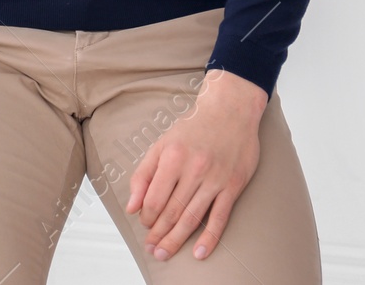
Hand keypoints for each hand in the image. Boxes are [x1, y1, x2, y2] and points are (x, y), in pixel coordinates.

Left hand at [124, 69, 267, 261]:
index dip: (146, 216)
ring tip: (165, 253)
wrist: (229, 112)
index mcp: (172, 157)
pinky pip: (220, 217)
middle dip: (159, 234)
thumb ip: (144, 175)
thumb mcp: (161, 144)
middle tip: (152, 250)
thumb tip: (131, 206)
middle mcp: (194, 169)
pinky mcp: (233, 186)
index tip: (144, 225)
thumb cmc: (192, 128)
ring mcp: (215, 179)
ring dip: (177, 239)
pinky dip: (209, 237)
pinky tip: (199, 253)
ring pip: (193, 217)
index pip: (154, 198)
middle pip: (172, 211)